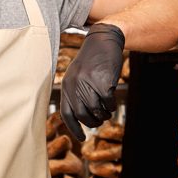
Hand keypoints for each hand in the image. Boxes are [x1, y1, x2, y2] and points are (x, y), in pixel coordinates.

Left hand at [60, 23, 124, 140]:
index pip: (67, 114)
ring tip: (106, 111)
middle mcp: (75, 86)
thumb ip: (77, 93)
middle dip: (92, 122)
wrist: (103, 40)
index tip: (82, 138)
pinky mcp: (103, 82)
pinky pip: (108, 102)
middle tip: (99, 120)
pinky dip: (111, 106)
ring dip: (103, 114)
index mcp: (66, 85)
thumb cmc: (92, 60)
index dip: (74, 128)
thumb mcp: (78, 75)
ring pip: (96, 110)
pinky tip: (111, 101)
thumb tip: (83, 115)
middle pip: (82, 115)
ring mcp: (89, 84)